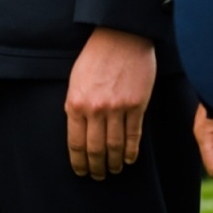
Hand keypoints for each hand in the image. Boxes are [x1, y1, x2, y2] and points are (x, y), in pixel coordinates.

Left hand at [66, 27, 155, 179]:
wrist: (121, 36)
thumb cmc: (95, 56)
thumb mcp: (75, 79)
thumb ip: (75, 105)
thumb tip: (77, 129)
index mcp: (75, 103)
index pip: (76, 143)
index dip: (79, 162)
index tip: (81, 172)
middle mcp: (95, 109)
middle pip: (95, 149)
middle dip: (96, 167)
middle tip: (98, 176)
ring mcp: (117, 108)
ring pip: (115, 146)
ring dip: (114, 163)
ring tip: (113, 170)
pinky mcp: (136, 105)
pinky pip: (133, 135)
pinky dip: (131, 151)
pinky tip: (128, 159)